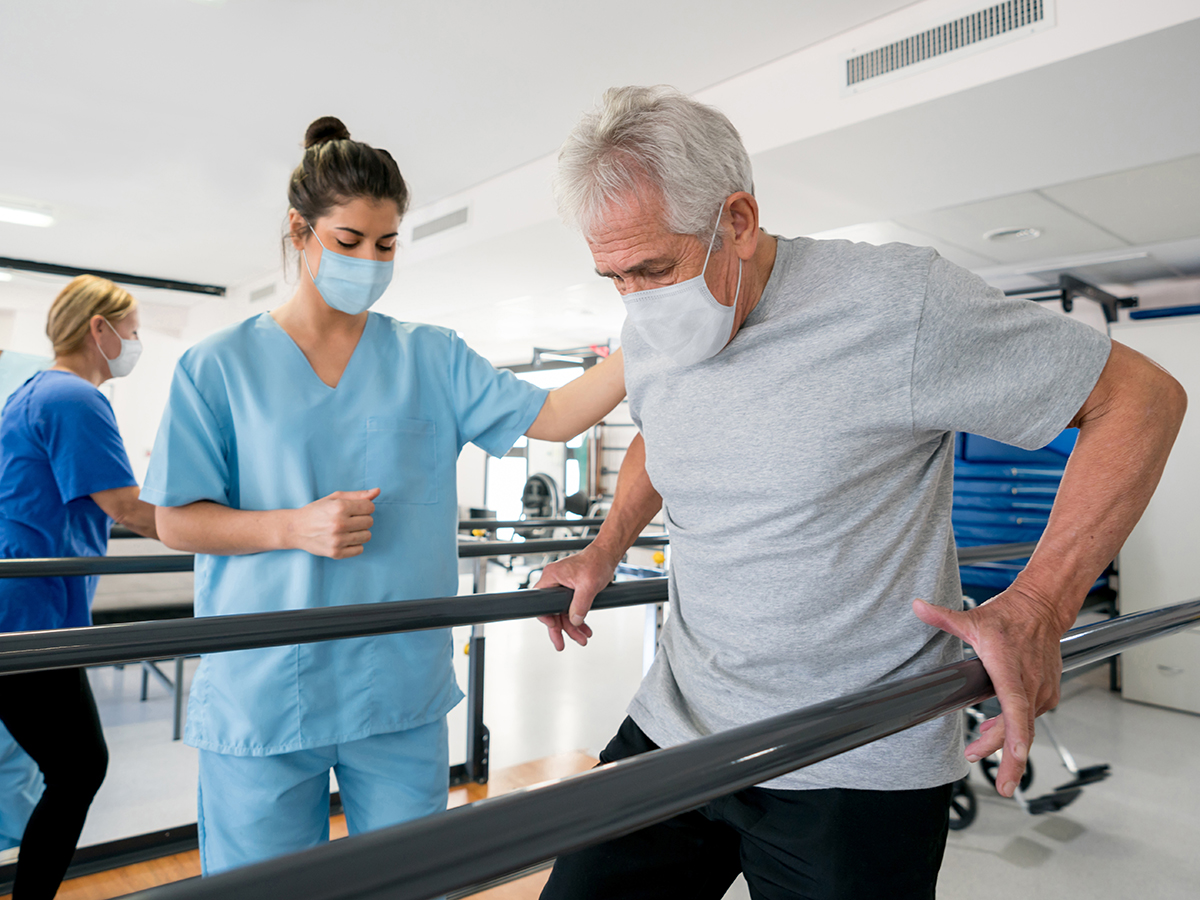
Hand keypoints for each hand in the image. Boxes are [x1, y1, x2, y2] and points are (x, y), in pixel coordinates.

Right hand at [287, 489, 379, 558]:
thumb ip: (357, 495)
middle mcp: (339, 524)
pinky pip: (360, 549)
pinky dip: (355, 544)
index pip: (370, 507)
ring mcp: (337, 541)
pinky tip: (345, 539)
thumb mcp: (335, 498)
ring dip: (360, 532)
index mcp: (339, 508)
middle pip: (370, 521)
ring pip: (367, 536)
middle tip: (349, 519)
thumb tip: (377, 491)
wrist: (296, 529)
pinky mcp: (336, 553)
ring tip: (347, 529)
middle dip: (362, 519)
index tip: (354, 509)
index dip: (364, 507)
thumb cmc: (317, 511)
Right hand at [535, 544, 618, 650]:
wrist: (607, 556)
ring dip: (573, 627)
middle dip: (560, 629)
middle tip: (561, 645)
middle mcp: (554, 582)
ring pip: (563, 613)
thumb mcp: (588, 585)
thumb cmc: (596, 562)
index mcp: (551, 577)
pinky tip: (585, 629)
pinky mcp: (572, 591)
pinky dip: (578, 620)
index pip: (542, 602)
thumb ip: (580, 605)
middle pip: (552, 611)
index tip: (555, 628)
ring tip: (582, 639)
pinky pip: (571, 609)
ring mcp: (562, 587)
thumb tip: (575, 621)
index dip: (547, 618)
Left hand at [913, 586, 1070, 797]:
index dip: (1016, 735)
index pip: (1015, 706)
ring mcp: (1042, 689)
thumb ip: (943, 617)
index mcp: (1010, 668)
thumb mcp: (972, 618)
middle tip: (999, 784)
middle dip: (1011, 760)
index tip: (1017, 757)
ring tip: (978, 749)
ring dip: (1005, 742)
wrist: (1042, 608)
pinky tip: (997, 731)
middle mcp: (1030, 682)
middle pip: (1020, 728)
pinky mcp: (1047, 693)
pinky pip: (1030, 718)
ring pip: (1025, 725)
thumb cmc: (1009, 617)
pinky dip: (1015, 728)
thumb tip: (918, 607)